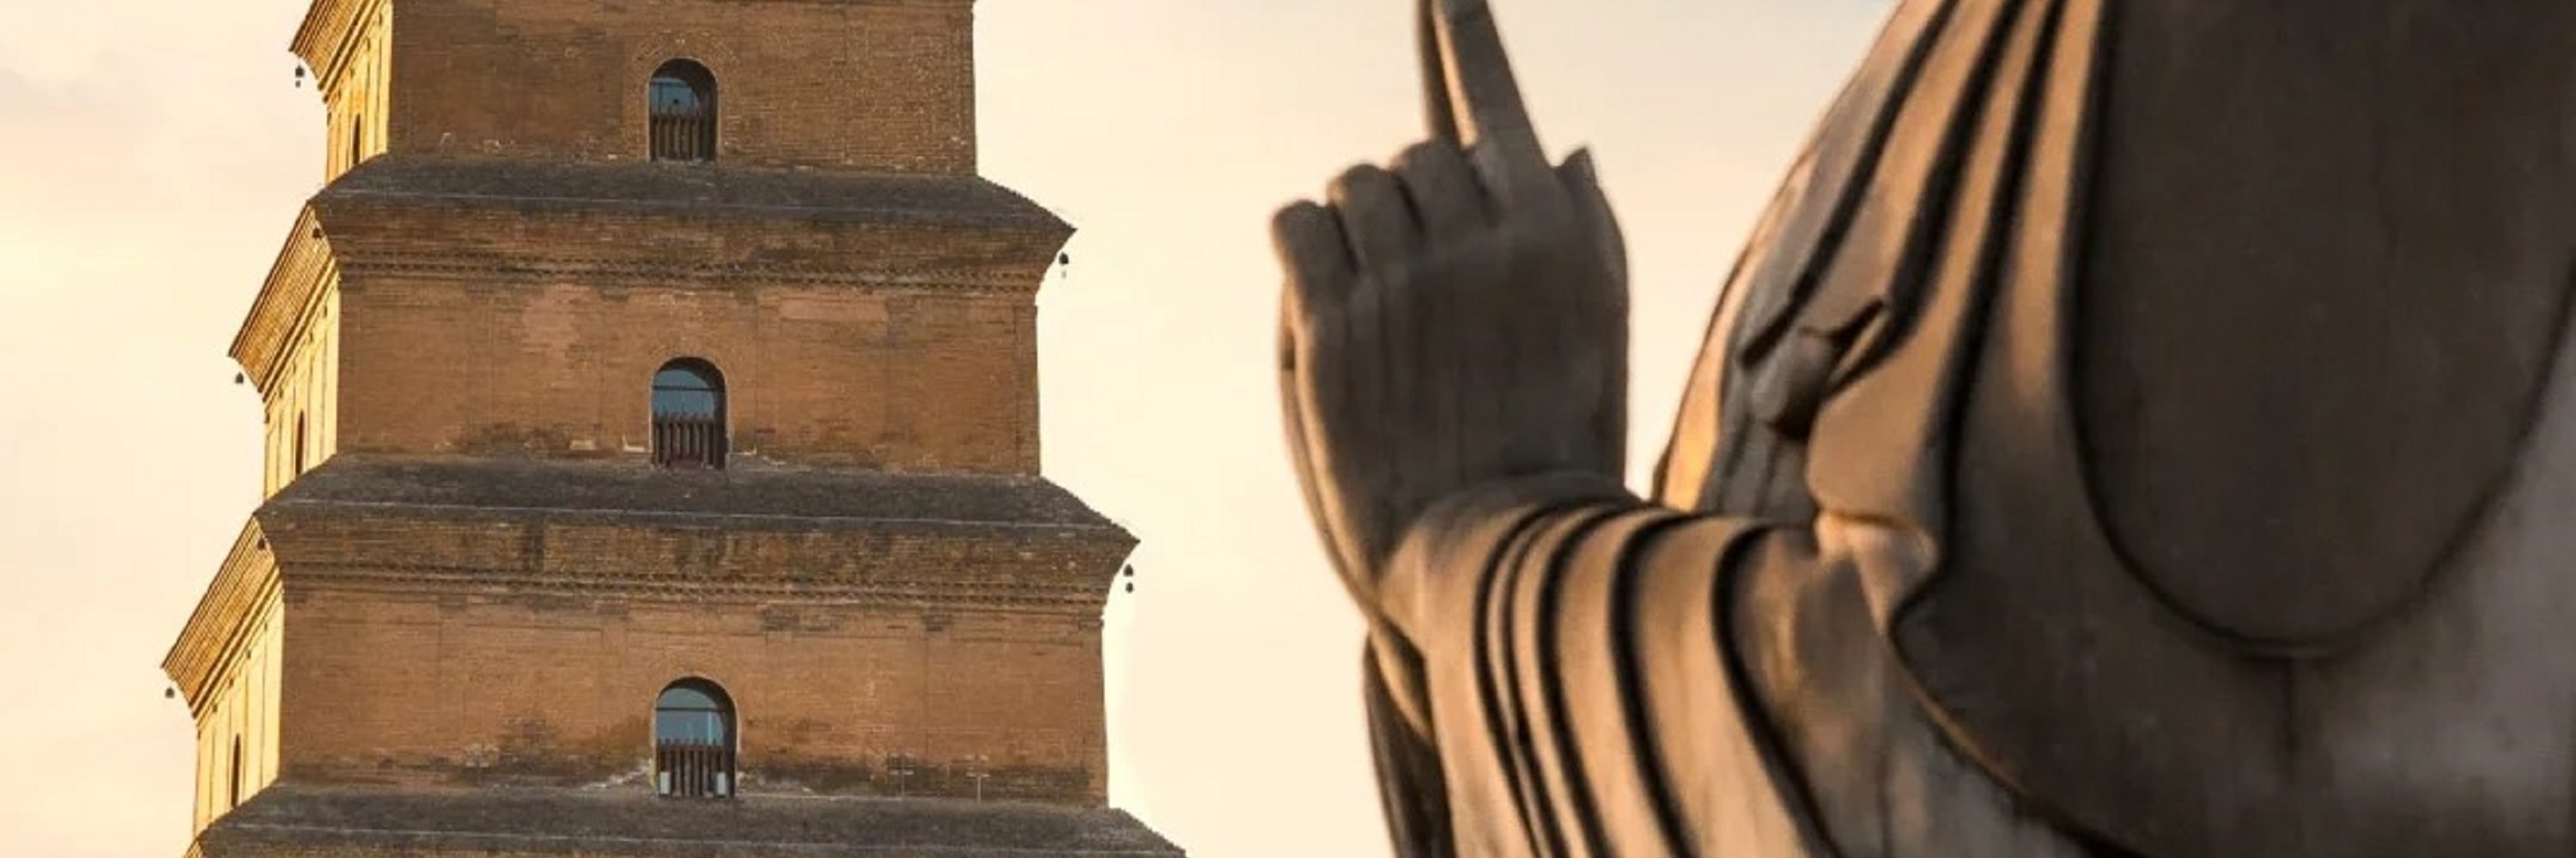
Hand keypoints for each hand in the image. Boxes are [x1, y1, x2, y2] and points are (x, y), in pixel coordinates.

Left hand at [1274, 0, 1630, 619]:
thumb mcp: (1602, 334)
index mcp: (1552, 229)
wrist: (1496, 548)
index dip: (1463, 32)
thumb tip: (1566, 146)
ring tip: (1383, 313)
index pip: (1493, 103)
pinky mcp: (1334, 315)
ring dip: (1357, 231)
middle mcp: (1479, 235)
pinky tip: (1327, 301)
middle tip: (1423, 292)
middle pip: (1416, 154)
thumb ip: (1587, 232)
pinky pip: (1297, 222)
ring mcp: (1403, 273)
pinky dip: (1303, 248)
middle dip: (1411, 204)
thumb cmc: (1556, 443)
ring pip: (1353, 184)